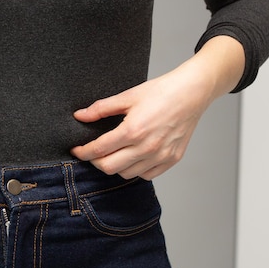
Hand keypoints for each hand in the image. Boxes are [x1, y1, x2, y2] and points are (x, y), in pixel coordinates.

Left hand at [70, 71, 212, 179]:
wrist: (192, 93)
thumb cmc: (161, 92)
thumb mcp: (127, 96)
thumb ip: (100, 109)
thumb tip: (79, 116)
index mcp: (133, 130)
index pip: (98, 150)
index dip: (82, 152)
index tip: (76, 150)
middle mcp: (146, 147)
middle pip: (108, 167)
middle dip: (95, 161)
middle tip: (92, 153)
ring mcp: (160, 156)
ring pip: (126, 174)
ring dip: (114, 166)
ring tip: (112, 153)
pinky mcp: (171, 160)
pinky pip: (146, 175)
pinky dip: (135, 170)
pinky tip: (132, 157)